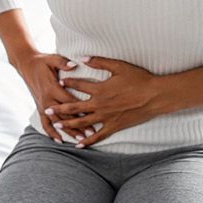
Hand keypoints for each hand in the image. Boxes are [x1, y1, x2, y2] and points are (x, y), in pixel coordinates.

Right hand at [13, 52, 91, 142]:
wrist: (27, 65)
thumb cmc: (42, 61)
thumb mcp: (53, 59)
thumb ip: (64, 63)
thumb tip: (74, 64)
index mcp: (52, 88)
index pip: (69, 101)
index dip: (81, 109)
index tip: (93, 116)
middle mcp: (47, 99)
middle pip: (65, 115)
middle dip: (78, 125)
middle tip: (91, 133)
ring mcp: (43, 105)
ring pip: (57, 122)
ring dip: (68, 131)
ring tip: (80, 139)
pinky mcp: (40, 108)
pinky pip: (45, 123)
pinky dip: (51, 133)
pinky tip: (59, 141)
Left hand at [46, 56, 177, 147]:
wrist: (155, 96)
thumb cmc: (138, 79)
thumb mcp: (118, 66)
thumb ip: (99, 61)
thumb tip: (83, 58)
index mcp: (100, 89)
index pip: (79, 85)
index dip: (68, 83)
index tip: (59, 82)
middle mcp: (100, 104)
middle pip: (75, 107)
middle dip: (60, 109)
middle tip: (47, 110)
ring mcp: (106, 117)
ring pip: (83, 122)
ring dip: (69, 124)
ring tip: (57, 126)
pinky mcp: (114, 126)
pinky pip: (98, 136)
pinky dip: (88, 140)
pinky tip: (79, 144)